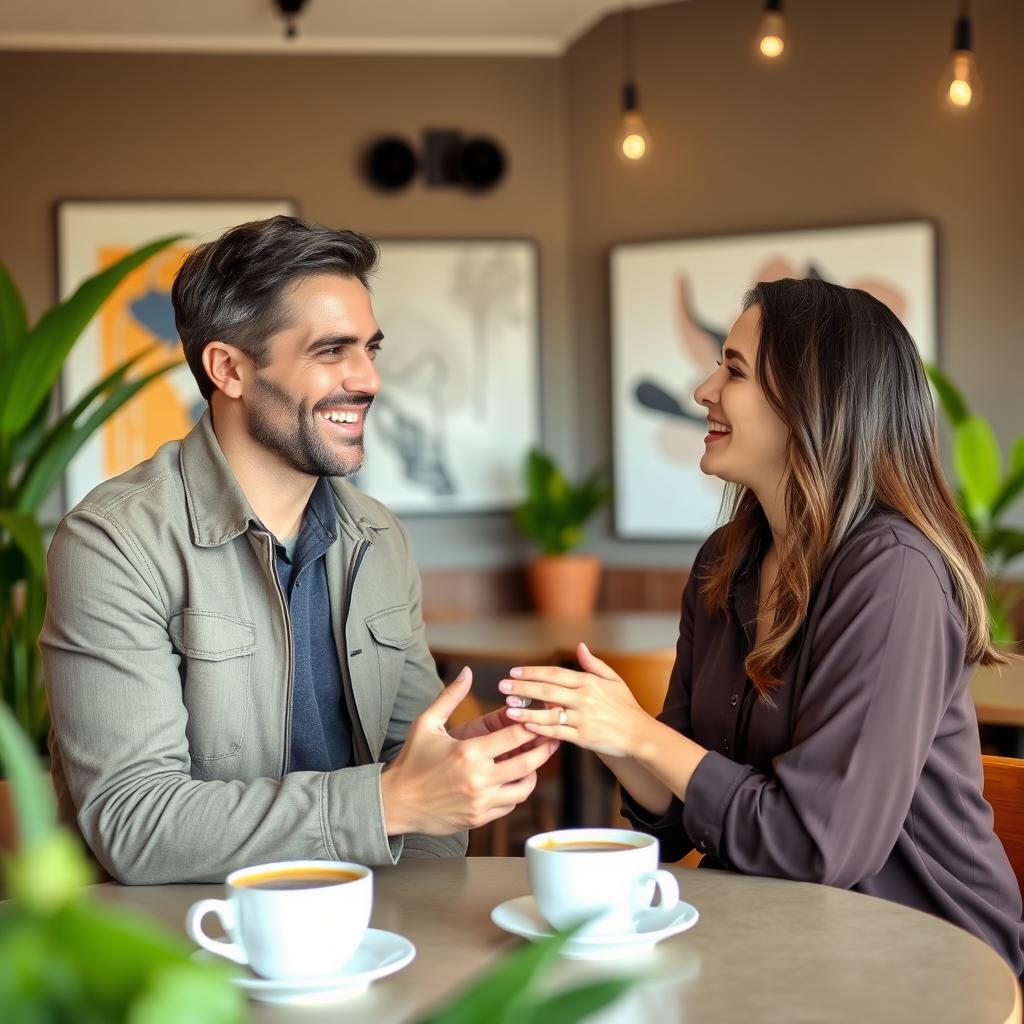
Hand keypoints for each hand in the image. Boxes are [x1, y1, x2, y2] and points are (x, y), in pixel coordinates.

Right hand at [381, 669, 558, 835]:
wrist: (396, 803)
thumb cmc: (411, 760)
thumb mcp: (427, 723)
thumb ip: (450, 696)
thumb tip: (467, 671)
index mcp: (468, 752)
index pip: (515, 736)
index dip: (533, 724)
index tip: (541, 716)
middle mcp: (479, 779)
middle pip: (528, 763)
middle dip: (545, 748)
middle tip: (552, 736)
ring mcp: (481, 801)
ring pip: (524, 788)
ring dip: (533, 772)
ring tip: (534, 758)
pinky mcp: (480, 818)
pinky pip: (510, 804)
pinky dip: (516, 790)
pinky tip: (513, 777)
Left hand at [498, 642, 650, 758]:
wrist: (639, 734)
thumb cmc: (625, 706)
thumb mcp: (613, 680)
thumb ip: (593, 664)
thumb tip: (580, 646)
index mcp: (588, 682)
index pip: (554, 674)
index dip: (532, 672)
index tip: (514, 671)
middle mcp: (584, 698)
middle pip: (546, 690)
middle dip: (522, 687)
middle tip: (502, 685)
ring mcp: (583, 718)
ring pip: (548, 713)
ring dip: (526, 710)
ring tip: (507, 708)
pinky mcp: (583, 738)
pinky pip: (557, 733)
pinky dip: (540, 729)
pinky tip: (525, 726)